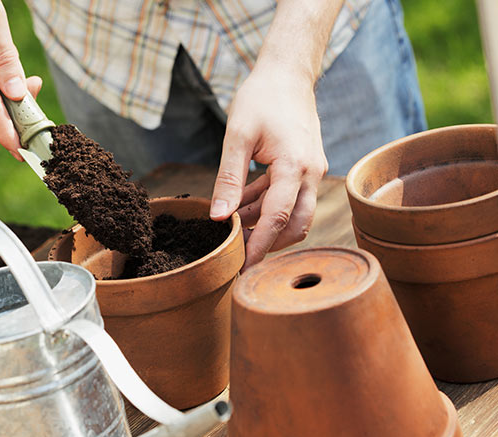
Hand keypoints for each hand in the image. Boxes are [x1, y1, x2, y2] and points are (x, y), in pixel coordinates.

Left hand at [210, 65, 327, 269]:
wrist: (287, 73)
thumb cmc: (261, 98)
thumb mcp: (237, 136)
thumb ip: (228, 179)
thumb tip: (218, 217)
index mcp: (295, 166)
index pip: (278, 219)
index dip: (259, 247)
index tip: (242, 267)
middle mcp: (311, 173)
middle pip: (296, 225)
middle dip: (269, 243)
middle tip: (238, 253)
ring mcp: (312, 170)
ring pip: (295, 214)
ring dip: (265, 223)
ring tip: (235, 225)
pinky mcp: (306, 167)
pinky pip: (289, 197)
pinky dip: (268, 205)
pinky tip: (244, 204)